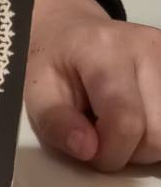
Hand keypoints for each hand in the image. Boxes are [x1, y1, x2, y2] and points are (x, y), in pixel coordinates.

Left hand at [24, 0, 160, 171]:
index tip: (90, 151)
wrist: (72, 34)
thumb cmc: (54, 64)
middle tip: (104, 136)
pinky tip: (139, 117)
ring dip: (148, 143)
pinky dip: (157, 129)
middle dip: (131, 151)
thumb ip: (56, 122)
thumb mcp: (36, 92)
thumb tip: (88, 150)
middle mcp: (146, 47)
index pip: (127, 121)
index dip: (110, 153)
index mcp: (103, 50)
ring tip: (120, 124)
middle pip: (159, 134)